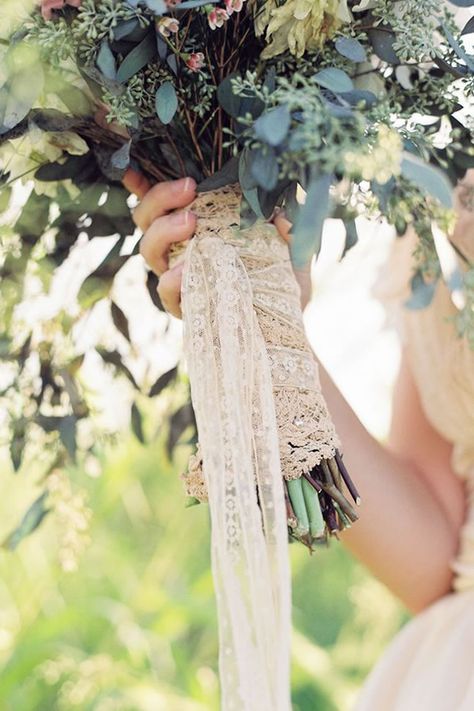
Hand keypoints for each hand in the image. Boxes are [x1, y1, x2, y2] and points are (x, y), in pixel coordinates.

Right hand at [123, 169, 311, 316]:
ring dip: (164, 229)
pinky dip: (171, 280)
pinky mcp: (184, 307)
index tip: (134, 163)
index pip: (161, 202)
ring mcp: (179, 278)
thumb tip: (280, 215)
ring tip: (191, 221)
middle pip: (146, 219)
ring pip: (149, 250)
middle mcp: (179, 250)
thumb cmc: (283, 275)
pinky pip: (165, 292)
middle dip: (160, 198)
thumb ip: (287, 226)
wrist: (289, 319)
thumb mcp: (291, 245)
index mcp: (196, 227)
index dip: (140, 182)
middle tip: (190, 188)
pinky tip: (184, 271)